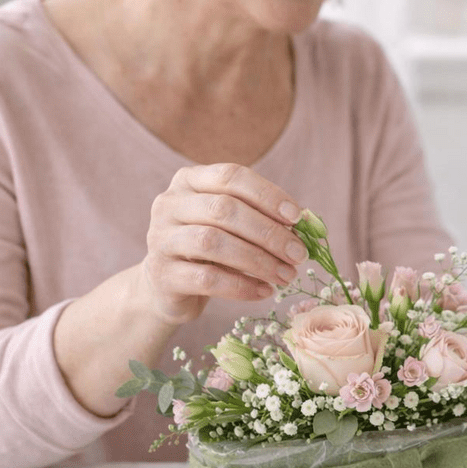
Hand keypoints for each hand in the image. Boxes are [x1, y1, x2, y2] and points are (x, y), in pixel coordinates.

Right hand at [140, 163, 307, 323]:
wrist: (167, 287)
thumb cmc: (209, 249)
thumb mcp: (233, 226)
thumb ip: (262, 218)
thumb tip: (306, 225)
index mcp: (190, 180)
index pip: (232, 177)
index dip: (267, 195)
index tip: (297, 218)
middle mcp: (169, 204)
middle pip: (224, 209)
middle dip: (269, 233)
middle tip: (299, 254)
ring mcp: (160, 238)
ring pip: (214, 243)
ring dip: (259, 261)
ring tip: (287, 275)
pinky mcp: (162, 274)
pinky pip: (207, 278)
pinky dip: (242, 285)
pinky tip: (264, 291)